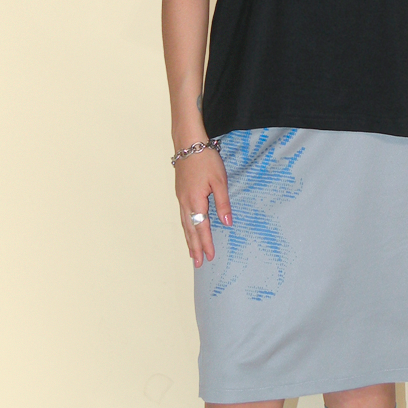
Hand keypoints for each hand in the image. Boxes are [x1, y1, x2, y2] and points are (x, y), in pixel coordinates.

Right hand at [175, 150, 231, 266]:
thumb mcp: (220, 181)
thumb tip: (227, 224)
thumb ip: (223, 203)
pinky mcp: (180, 193)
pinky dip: (185, 228)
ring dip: (189, 240)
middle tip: (198, 263)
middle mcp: (185, 202)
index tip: (209, 257)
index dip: (206, 243)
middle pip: (190, 230)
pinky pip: (182, 216)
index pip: (202, 228)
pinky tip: (188, 230)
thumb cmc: (205, 160)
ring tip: (192, 253)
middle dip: (194, 247)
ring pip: (184, 224)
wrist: (187, 143)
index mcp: (196, 201)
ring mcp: (180, 198)